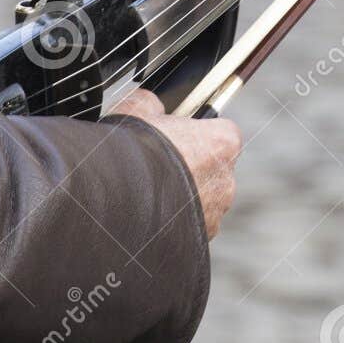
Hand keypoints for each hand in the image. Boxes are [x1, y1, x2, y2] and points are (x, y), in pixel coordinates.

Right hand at [112, 88, 240, 239]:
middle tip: (159, 164)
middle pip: (214, 169)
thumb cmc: (133, 150)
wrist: (116, 199)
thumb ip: (152, 103)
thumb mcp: (137, 108)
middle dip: (192, 167)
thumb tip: (152, 104)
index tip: (179, 135)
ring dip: (184, 196)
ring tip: (148, 192)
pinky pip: (189, 225)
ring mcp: (214, 214)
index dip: (199, 132)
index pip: (223, 132)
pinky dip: (174, 221)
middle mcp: (226, 180)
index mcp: (222, 143)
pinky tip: (147, 214)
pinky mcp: (198, 239)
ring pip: (202, 200)